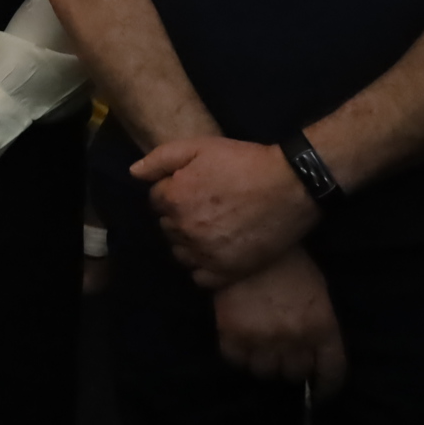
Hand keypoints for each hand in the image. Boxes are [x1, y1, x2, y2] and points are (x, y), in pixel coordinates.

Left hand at [131, 135, 315, 286]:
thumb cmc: (244, 162)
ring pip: (181, 253)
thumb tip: (134, 173)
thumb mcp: (200, 147)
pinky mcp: (227, 272)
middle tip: (206, 207)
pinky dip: (204, 267)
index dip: (174, 192)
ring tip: (213, 229)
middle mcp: (185, 230)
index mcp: (175, 199)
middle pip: (167, 227)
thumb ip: (161, 159)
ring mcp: (205, 254)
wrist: (289, 185)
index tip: (194, 188)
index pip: (157, 201)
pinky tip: (217, 252)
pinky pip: (200, 277)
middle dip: (180, 217)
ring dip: (189, 243)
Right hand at [211, 250, 346, 392]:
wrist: (247, 239)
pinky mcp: (232, 334)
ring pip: (265, 373)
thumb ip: (316, 326)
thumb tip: (310, 355)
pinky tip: (240, 339)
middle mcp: (295, 338)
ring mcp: (262, 338)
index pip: (333, 373)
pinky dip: (239, 355)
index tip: (318, 390)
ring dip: (264, 362)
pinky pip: (236, 362)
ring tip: (259, 343)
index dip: (327, 387)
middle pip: (295, 374)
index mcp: (322, 326)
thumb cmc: (288, 262)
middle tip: (283, 350)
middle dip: (291, 364)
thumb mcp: (316, 292)